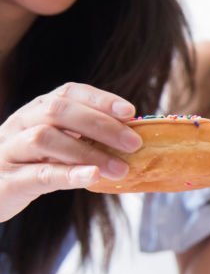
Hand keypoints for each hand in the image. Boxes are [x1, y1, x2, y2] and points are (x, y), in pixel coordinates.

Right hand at [0, 82, 141, 221]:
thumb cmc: (29, 165)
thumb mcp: (55, 146)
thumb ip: (84, 138)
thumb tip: (132, 137)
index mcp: (35, 111)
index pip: (67, 93)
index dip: (99, 99)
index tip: (130, 112)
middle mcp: (20, 124)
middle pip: (57, 112)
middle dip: (100, 125)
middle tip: (134, 143)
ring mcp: (10, 151)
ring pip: (45, 139)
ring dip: (88, 152)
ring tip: (120, 168)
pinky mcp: (8, 180)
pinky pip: (39, 173)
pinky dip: (69, 173)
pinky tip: (94, 176)